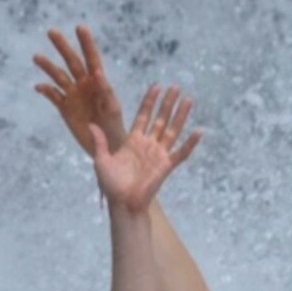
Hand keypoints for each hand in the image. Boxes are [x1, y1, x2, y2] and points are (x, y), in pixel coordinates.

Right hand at [35, 25, 126, 157]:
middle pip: (72, 62)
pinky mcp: (64, 108)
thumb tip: (97, 72)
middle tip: (52, 31)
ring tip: (37, 57)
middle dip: (63, 47)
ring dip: (48, 67)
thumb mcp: (112, 109)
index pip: (92, 58)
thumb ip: (106, 91)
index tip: (81, 27)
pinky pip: (53, 96)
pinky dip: (46, 90)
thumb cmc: (115, 128)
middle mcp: (84, 84)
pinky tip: (39, 86)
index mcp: (99, 82)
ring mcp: (73, 95)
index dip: (87, 43)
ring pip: (58, 76)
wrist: (107, 147)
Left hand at [92, 85, 200, 212]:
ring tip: (188, 100)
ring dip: (181, 115)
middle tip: (176, 87)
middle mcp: (148, 145)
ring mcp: (159, 154)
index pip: (144, 115)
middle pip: (161, 119)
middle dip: (168, 102)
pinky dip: (191, 143)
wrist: (123, 204)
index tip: (156, 86)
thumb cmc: (111, 186)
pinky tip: (199, 131)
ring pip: (173, 130)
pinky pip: (181, 153)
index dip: (150, 101)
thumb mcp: (101, 160)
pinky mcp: (166, 166)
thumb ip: (100, 141)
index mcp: (133, 140)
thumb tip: (91, 124)